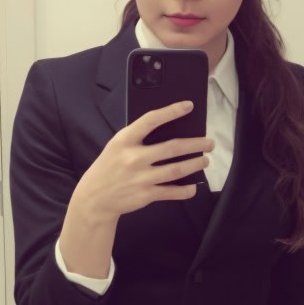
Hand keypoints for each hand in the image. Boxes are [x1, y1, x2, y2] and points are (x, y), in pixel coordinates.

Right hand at [71, 101, 213, 221]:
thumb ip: (136, 139)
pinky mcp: (145, 195)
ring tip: (204, 160)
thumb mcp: (116, 147)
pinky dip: (185, 191)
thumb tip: (167, 131)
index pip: (151, 120)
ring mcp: (141, 177)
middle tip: (209, 143)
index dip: (171, 111)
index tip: (188, 106)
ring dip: (194, 164)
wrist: (94, 198)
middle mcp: (134, 158)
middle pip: (172, 147)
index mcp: (125, 141)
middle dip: (196, 144)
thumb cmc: (108, 168)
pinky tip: (193, 187)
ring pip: (176, 169)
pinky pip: (171, 192)